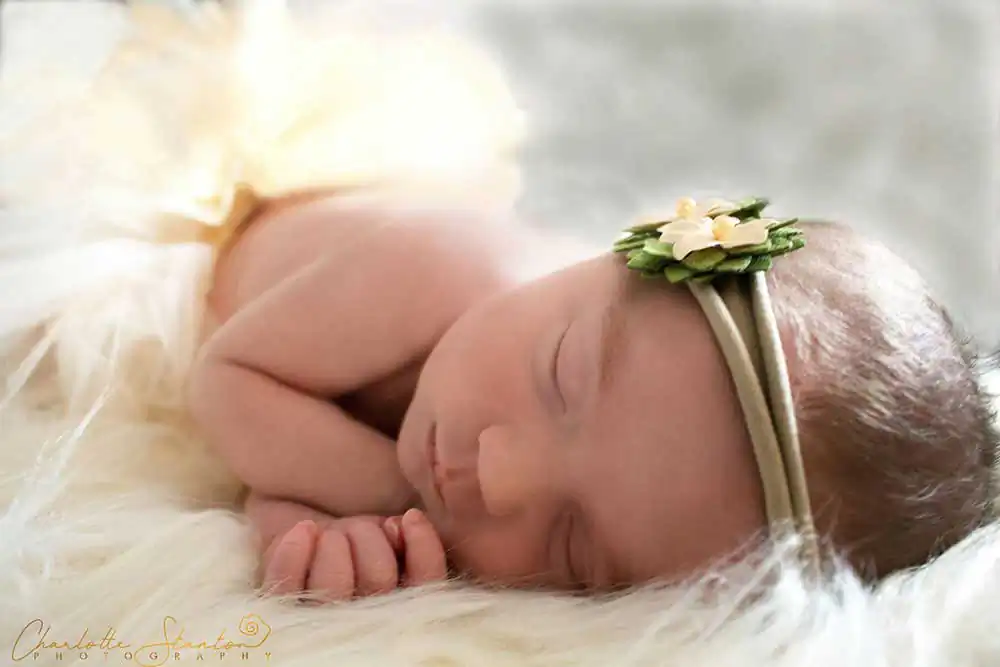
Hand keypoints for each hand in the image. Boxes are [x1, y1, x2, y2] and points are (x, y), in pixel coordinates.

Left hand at [260, 510, 446, 600]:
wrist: (306, 519)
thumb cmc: (356, 536)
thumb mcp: (390, 533)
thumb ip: (407, 538)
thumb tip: (407, 523)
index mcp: (401, 602)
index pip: (427, 588)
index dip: (423, 552)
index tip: (410, 516)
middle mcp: (365, 620)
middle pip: (378, 582)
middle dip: (369, 539)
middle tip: (357, 526)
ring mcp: (320, 617)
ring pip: (333, 587)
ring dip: (336, 543)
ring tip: (332, 531)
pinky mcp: (281, 607)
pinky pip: (286, 585)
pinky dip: (296, 551)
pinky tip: (306, 530)